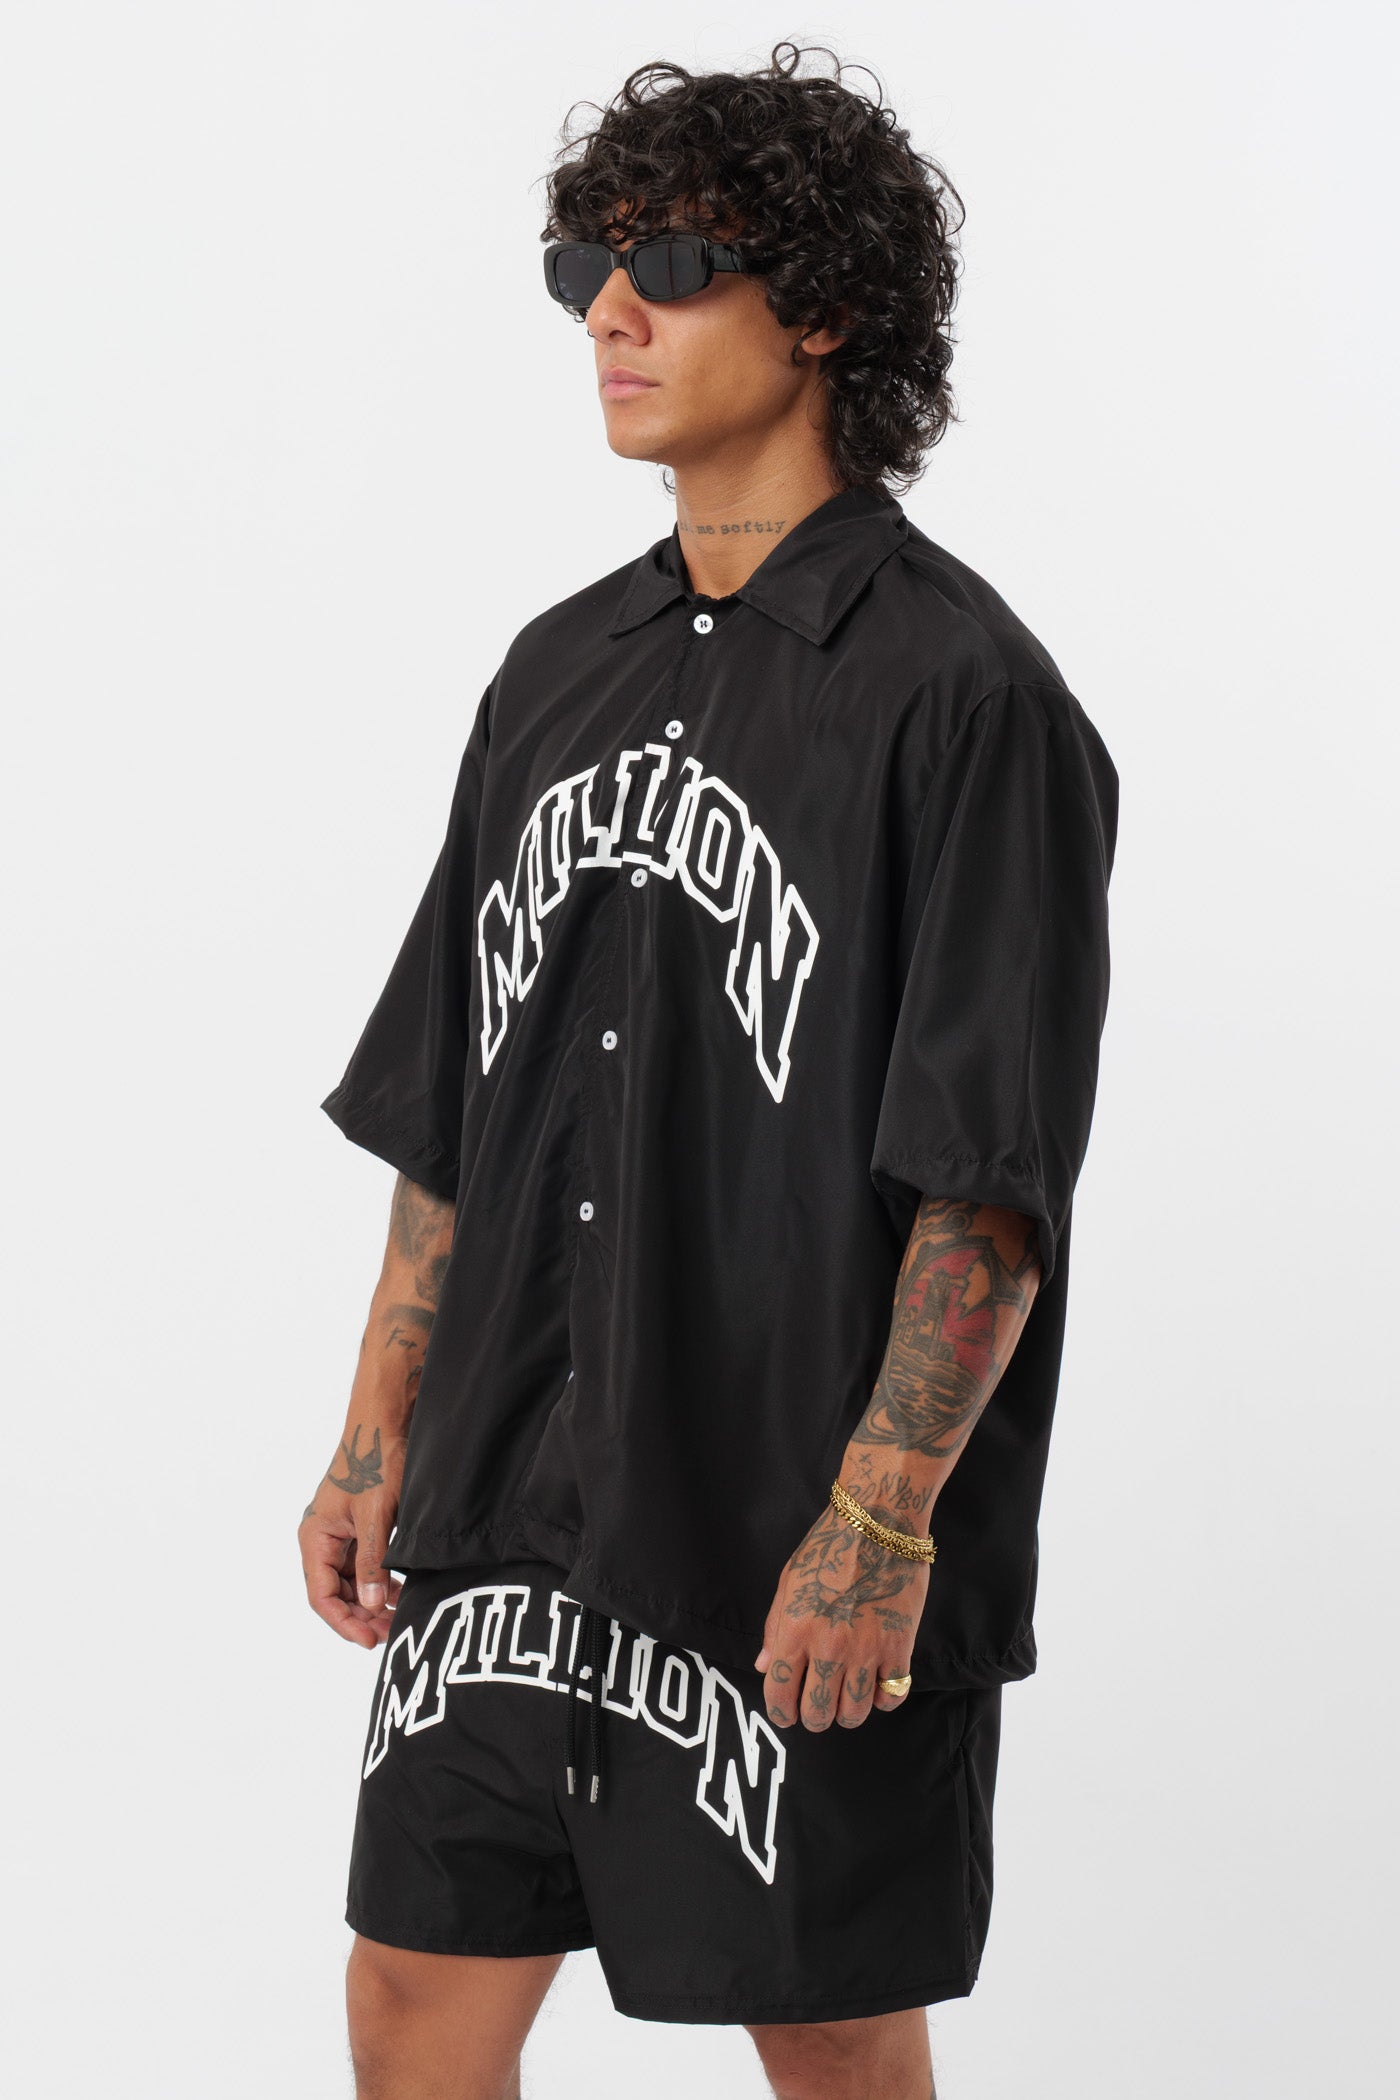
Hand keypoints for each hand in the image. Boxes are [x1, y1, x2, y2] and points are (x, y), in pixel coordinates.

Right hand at [298, 1422, 405, 1648]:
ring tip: (397, 1619)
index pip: (320, 1595)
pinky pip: (364, 1566)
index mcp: (315, 1537)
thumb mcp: (375, 1515)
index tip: (369, 1640)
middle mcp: (322, 1539)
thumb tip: (370, 1605)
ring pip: (351, 1583)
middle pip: (335, 1593)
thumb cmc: (374, 1462)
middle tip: (390, 1633)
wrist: (384, 1424)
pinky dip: (380, 1582)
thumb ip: (372, 1561)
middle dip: (360, 1617)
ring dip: (371, 1603)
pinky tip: (399, 1593)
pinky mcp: (359, 1529)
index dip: (343, 1622)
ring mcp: (341, 1535)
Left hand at [753, 1495, 929, 1729]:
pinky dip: (883, 1699)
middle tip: (817, 1710)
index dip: (780, 1713)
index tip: (786, 1715)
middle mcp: (829, 1645)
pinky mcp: (900, 1645)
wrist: (878, 1521)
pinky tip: (877, 1685)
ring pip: (855, 1712)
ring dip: (848, 1713)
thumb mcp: (789, 1581)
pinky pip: (892, 1694)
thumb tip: (764, 1666)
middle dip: (814, 1718)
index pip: (779, 1693)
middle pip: (818, 1712)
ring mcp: (867, 1648)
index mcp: (796, 1629)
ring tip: (847, 1701)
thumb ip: (775, 1628)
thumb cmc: (829, 1546)